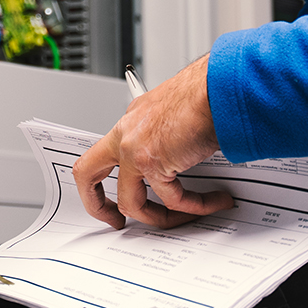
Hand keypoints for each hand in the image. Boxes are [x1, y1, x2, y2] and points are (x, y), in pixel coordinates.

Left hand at [72, 53, 235, 229]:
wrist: (219, 87)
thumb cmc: (207, 93)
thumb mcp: (178, 113)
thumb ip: (171, 138)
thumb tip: (186, 160)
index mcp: (132, 121)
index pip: (104, 153)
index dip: (102, 178)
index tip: (112, 194)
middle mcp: (127, 133)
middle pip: (88, 174)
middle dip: (97, 204)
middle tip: (115, 221)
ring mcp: (134, 149)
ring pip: (131, 201)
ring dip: (161, 217)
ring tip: (185, 218)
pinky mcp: (152, 162)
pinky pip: (172, 199)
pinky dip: (196, 206)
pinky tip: (213, 201)